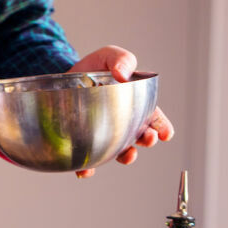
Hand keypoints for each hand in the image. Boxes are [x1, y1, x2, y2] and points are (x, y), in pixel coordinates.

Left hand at [69, 45, 174, 177]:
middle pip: (140, 137)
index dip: (162, 127)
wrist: (61, 77)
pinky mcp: (82, 142)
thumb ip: (122, 59)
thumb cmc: (92, 67)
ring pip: (118, 152)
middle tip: (148, 138)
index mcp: (134, 104)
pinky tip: (86, 170)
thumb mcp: (109, 56)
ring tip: (128, 155)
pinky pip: (87, 160)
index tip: (166, 134)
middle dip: (147, 140)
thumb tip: (124, 74)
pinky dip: (88, 168)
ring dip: (125, 156)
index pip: (153, 118)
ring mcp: (103, 135)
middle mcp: (122, 123)